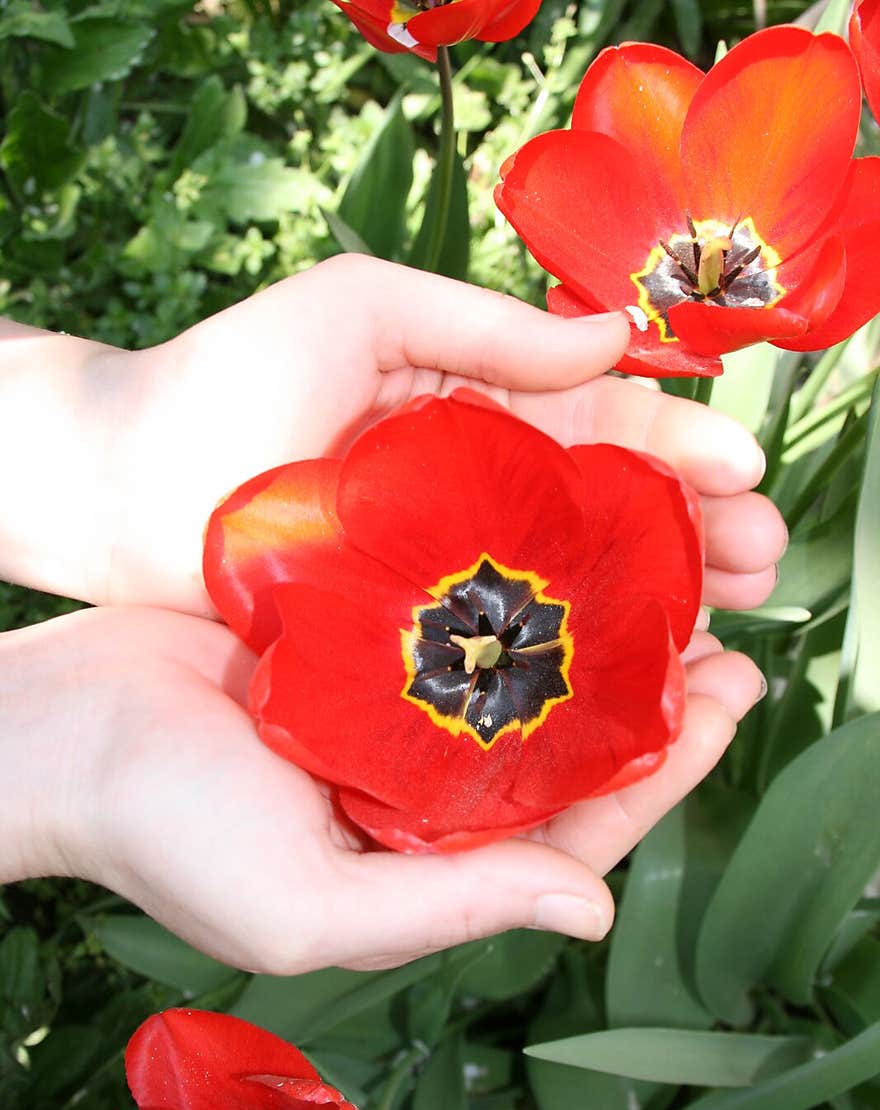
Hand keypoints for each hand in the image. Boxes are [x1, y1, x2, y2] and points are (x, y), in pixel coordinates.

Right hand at [0, 605, 763, 974]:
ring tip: (668, 571)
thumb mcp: (313, 911)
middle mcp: (422, 788)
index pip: (574, 828)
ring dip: (593, 632)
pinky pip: (456, 617)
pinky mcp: (356, 641)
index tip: (730, 699)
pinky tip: (560, 540)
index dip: (663, 774)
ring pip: (521, 675)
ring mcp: (391, 709)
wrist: (61, 728)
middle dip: (649, 694)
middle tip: (727, 624)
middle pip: (564, 745)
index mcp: (427, 862)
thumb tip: (593, 913)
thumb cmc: (168, 835)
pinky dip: (510, 588)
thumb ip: (455, 907)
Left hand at [2, 255, 785, 615]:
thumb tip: (618, 337)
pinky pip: (510, 650)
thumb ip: (487, 325)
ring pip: (574, 588)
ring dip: (657, 602)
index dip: (682, 451)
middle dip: (692, 536)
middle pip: (609, 515)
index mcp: (478, 409)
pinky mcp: (409, 640)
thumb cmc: (231, 380)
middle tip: (759, 570)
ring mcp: (447, 572)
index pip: (606, 427)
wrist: (121, 484)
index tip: (743, 480)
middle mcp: (476, 495)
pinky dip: (577, 661)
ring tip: (727, 624)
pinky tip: (633, 677)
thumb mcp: (364, 310)